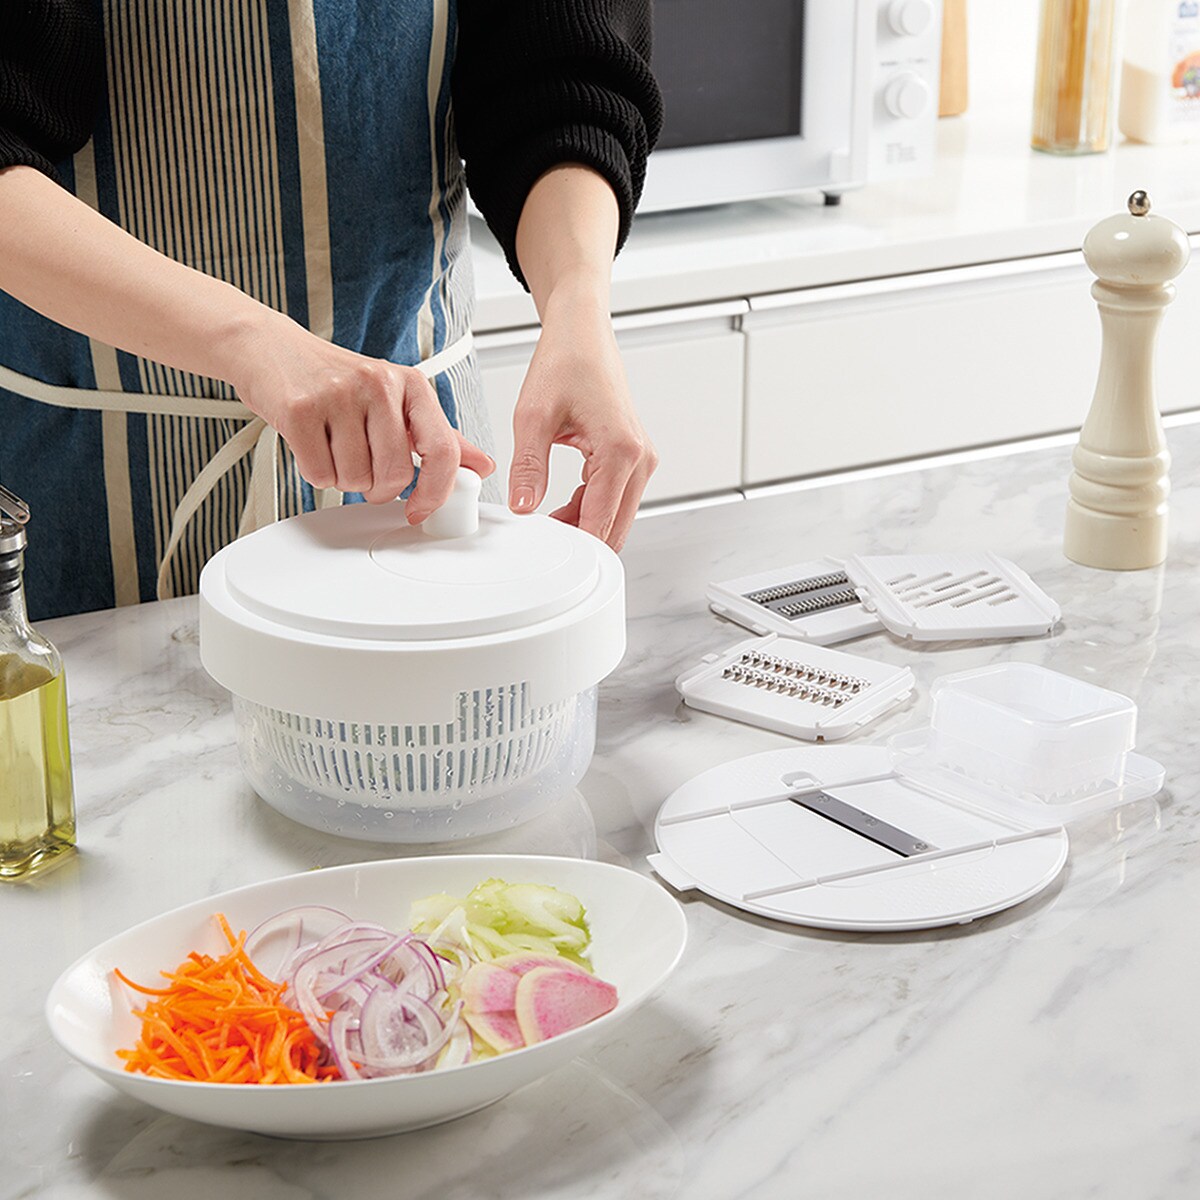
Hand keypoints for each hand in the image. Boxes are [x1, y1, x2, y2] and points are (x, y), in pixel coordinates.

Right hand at [227, 313, 493, 522]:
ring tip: (334, 447)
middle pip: (395, 475)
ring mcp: (338, 395)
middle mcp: (378, 384)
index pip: (442, 450)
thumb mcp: (395, 400)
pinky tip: (313, 445)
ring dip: (343, 479)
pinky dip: (316, 473)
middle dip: (377, 488)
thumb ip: (438, 435)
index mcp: (410, 383)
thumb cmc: (335, 378)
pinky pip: (319, 473)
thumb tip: (481, 465)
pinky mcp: (300, 410)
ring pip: (356, 479)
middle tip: (364, 469)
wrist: (271, 349)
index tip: (420, 509)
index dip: (435, 492)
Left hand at [508, 297, 656, 550]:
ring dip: (584, 525)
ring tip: (545, 525)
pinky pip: (614, 498)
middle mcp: (640, 459)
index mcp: (622, 451)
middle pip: (615, 526)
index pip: (600, 521)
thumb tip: (524, 507)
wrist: (582, 333)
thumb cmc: (565, 362)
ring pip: (615, 516)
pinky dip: (589, 509)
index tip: (546, 554)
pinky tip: (560, 508)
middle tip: (542, 546)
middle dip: (581, 541)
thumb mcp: (533, 417)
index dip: (574, 545)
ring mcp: (640, 459)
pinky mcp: (633, 457)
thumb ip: (529, 467)